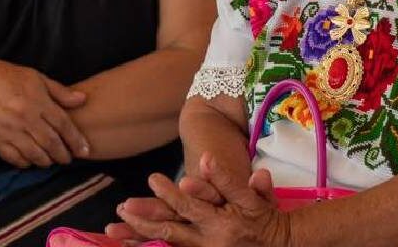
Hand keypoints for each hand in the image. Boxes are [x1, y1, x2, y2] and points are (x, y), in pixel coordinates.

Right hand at [0, 59, 88, 168]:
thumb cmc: (6, 76)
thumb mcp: (36, 77)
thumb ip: (59, 91)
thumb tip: (82, 99)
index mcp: (38, 101)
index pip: (63, 125)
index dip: (76, 140)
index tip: (84, 150)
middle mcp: (26, 118)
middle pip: (51, 143)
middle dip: (63, 154)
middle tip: (68, 159)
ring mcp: (10, 130)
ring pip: (34, 153)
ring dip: (46, 161)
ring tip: (51, 162)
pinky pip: (13, 157)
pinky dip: (23, 163)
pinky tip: (29, 162)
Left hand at [113, 154, 289, 246]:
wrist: (282, 246)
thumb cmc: (266, 218)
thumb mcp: (253, 197)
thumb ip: (227, 180)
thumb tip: (205, 159)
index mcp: (219, 224)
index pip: (188, 207)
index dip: (168, 194)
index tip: (152, 178)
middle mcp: (207, 243)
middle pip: (168, 232)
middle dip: (142, 222)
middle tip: (122, 209)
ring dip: (139, 240)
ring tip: (115, 230)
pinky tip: (133, 244)